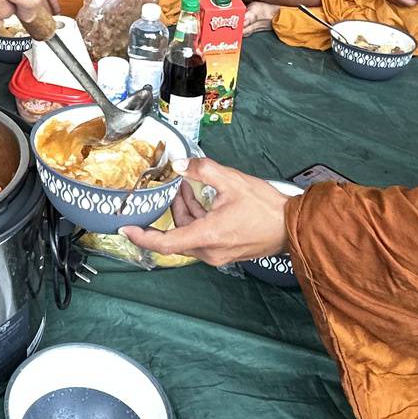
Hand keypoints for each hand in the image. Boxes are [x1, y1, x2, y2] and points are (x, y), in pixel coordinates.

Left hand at [120, 159, 291, 266]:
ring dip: (185, 211)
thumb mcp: (232, 181)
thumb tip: (181, 165)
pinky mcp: (225, 251)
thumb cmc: (266, 208)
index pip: (165, 243)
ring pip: (189, 233)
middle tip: (169, 187)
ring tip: (187, 186)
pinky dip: (197, 217)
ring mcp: (218, 254)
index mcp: (208, 236)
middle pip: (177, 233)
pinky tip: (200, 197)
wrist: (291, 226)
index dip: (142, 237)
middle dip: (171, 209)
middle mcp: (210, 250)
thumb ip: (203, 171)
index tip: (126, 229)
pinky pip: (201, 235)